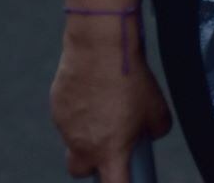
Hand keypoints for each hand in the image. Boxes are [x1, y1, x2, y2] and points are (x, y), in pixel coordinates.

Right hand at [51, 20, 172, 180]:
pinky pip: (66, 115)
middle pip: (79, 170)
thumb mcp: (157, 109)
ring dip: (84, 131)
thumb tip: (151, 131)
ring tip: (102, 103)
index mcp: (110, 150)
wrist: (100, 45)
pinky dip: (76, 109)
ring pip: (72, 139)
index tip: (124, 178)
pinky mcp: (56, 104)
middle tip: (106, 144)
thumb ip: (154, 130)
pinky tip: (90, 89)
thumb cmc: (130, 76)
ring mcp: (66, 125)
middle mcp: (84, 143)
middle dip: (90, 164)